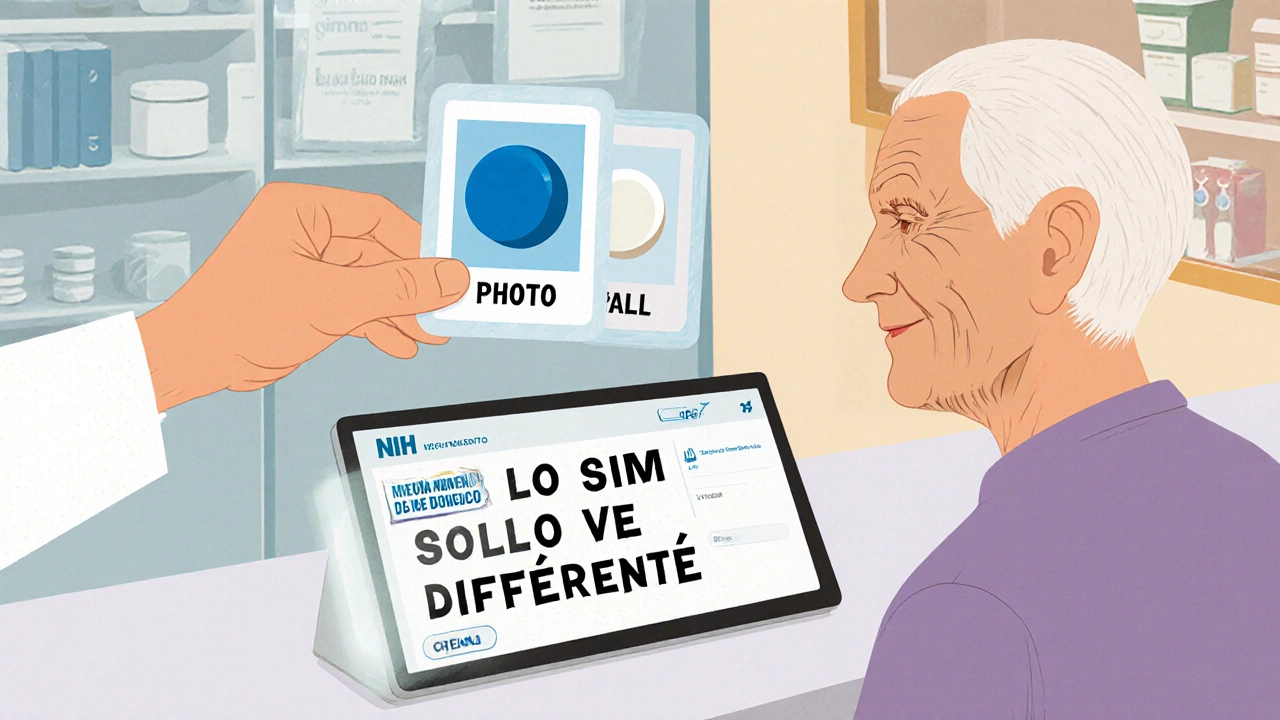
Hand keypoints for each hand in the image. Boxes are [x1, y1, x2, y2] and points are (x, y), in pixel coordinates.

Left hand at [136, 182, 469, 412]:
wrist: (195, 359)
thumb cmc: (233, 317)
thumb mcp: (331, 300)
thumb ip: (396, 289)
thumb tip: (445, 278)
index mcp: (301, 209)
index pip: (378, 216)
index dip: (418, 245)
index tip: (448, 269)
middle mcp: (304, 231)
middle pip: (379, 253)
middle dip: (412, 287)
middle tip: (444, 307)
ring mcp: (306, 265)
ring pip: (370, 283)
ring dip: (400, 310)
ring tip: (429, 332)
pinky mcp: (307, 297)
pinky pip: (355, 304)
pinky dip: (378, 324)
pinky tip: (399, 341)